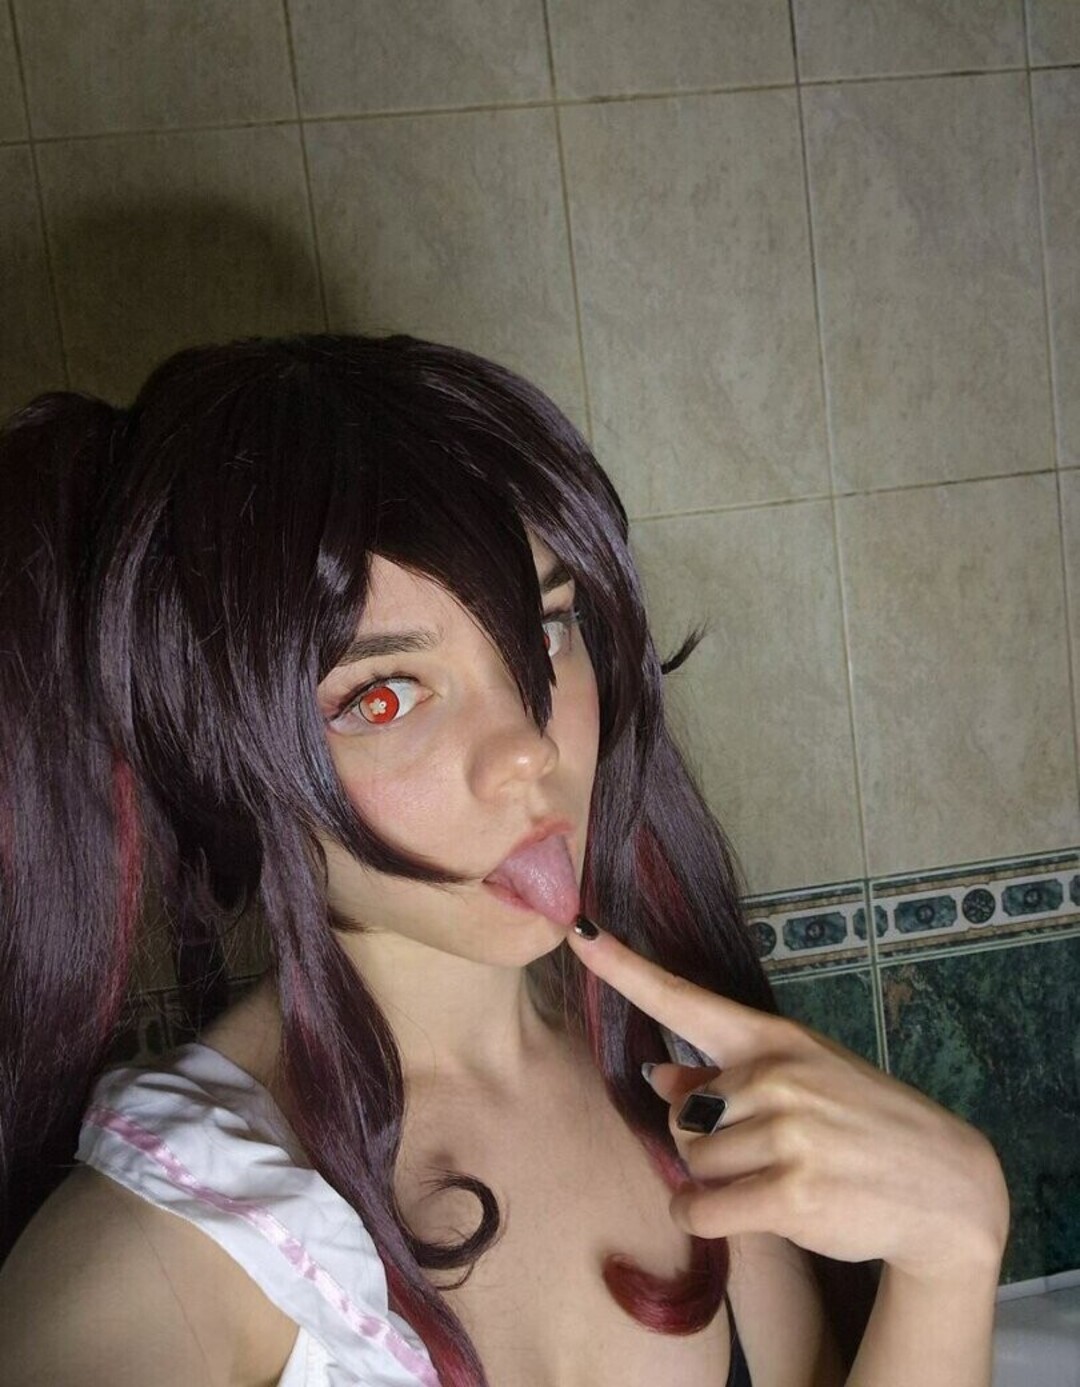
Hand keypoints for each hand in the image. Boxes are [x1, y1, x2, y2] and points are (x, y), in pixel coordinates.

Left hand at [566, 922, 1008, 1284]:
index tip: (578, 931)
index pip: (683, 998)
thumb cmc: (862, 1126)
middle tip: (766, 1153)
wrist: (945, 1184)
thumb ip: (728, 1079)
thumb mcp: (803, 1080)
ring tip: (776, 1178)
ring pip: (689, 1164)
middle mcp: (773, 1076)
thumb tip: (654, 1079)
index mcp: (772, 1039)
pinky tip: (753, 1213)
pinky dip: (708, 1218)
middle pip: (677, 1119)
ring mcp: (785, 1132)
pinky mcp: (791, 1192)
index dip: (623, 966)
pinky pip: (700, 1209)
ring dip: (716, 1184)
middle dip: (705, 1145)